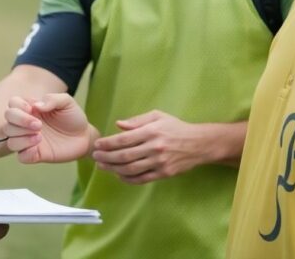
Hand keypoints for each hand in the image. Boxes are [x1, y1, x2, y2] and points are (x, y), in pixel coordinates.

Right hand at [4, 93, 95, 163]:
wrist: (84, 136)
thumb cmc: (73, 117)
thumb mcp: (66, 102)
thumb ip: (52, 99)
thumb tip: (35, 106)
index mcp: (30, 109)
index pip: (12, 104)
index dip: (18, 106)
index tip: (32, 109)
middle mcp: (26, 124)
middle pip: (8, 122)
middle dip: (20, 122)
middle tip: (39, 125)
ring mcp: (29, 140)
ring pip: (10, 141)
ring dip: (22, 138)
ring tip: (40, 137)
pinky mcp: (36, 154)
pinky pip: (21, 157)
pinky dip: (26, 153)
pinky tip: (38, 148)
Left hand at [92, 110, 206, 184]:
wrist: (199, 144)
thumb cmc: (176, 127)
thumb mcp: (158, 116)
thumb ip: (137, 120)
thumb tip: (118, 124)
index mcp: (151, 131)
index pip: (124, 139)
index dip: (108, 143)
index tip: (97, 145)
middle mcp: (154, 147)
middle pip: (124, 156)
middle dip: (106, 157)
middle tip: (95, 157)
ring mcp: (159, 162)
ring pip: (131, 169)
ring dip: (114, 169)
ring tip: (103, 166)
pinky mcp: (164, 173)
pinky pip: (142, 179)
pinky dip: (128, 179)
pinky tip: (119, 175)